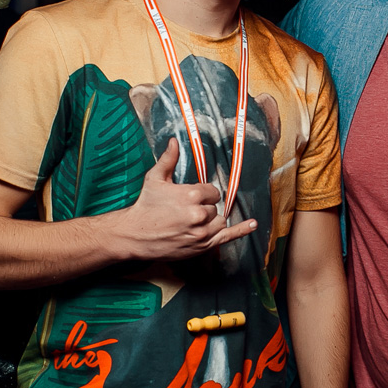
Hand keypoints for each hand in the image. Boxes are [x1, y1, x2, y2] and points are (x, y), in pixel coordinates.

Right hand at [115, 138, 256, 261]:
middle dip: (204, 207)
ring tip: (195, 220)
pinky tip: (253, 224)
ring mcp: (202, 232)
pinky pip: (228, 237)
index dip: (203, 194)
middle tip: (185, 211)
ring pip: (219, 221)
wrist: (135, 234)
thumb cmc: (145, 205)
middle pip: (215, 207)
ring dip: (211, 220)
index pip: (212, 191)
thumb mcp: (155, 179)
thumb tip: (174, 141)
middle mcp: (199, 214)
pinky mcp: (202, 246)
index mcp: (191, 195)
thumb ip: (168, 159)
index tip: (191, 198)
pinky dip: (242, 230)